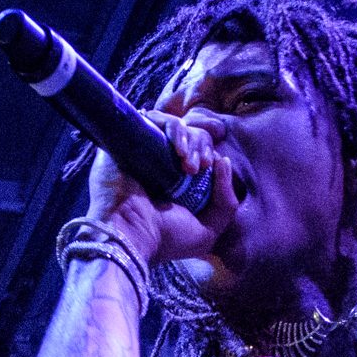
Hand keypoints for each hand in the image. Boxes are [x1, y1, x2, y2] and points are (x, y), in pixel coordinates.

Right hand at [83, 112, 237, 266]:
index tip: (211, 165)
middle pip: (190, 134)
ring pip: (176, 125)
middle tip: (197, 168)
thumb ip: (226, 201)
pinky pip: (156, 117)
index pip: (198, 150)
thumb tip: (223, 160)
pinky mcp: (130, 138)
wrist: (134, 235)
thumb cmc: (166, 238)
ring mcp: (143, 148)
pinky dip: (174, 130)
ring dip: (191, 140)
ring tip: (188, 165)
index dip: (208, 151)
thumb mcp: (207, 231)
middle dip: (202, 146)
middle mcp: (159, 161)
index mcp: (175, 180)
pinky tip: (178, 151)